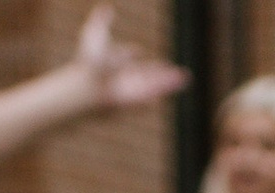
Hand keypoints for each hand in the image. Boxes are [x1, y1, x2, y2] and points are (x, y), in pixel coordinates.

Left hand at [70, 4, 187, 111]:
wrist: (89, 85)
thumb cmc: (89, 62)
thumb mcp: (95, 34)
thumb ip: (102, 20)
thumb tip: (107, 7)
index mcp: (113, 61)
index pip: (125, 56)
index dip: (130, 52)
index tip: (137, 50)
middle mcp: (124, 76)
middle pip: (145, 74)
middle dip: (159, 72)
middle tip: (174, 71)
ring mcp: (132, 89)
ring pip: (155, 84)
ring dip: (170, 81)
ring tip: (185, 77)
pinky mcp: (138, 100)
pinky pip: (154, 94)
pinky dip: (165, 90)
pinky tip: (177, 87)